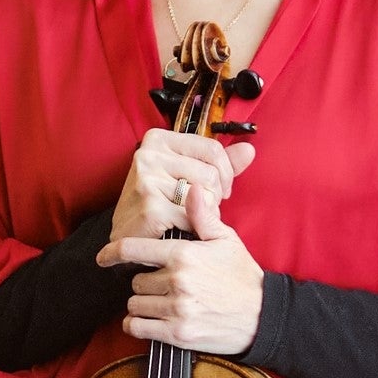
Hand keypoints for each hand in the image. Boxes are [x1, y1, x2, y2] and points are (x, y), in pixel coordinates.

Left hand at [102, 183, 264, 354]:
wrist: (262, 315)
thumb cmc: (241, 275)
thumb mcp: (226, 240)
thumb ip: (202, 215)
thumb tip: (191, 188)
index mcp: (184, 254)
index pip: (134, 249)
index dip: (113, 252)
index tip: (103, 257)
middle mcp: (177, 281)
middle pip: (134, 280)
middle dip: (144, 281)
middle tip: (162, 283)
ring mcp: (177, 309)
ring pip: (134, 304)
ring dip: (142, 304)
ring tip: (161, 302)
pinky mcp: (177, 334)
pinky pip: (137, 327)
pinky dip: (138, 324)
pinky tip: (149, 320)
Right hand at [110, 130, 255, 244]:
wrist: (129, 238)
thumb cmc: (160, 204)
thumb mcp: (188, 175)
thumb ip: (219, 163)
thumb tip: (249, 149)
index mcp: (158, 139)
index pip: (212, 148)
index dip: (225, 173)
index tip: (220, 189)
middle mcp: (148, 154)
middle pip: (210, 173)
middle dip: (214, 196)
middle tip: (199, 208)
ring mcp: (146, 179)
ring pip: (203, 194)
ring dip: (204, 213)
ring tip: (188, 217)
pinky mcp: (150, 206)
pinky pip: (192, 215)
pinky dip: (193, 227)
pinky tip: (180, 229)